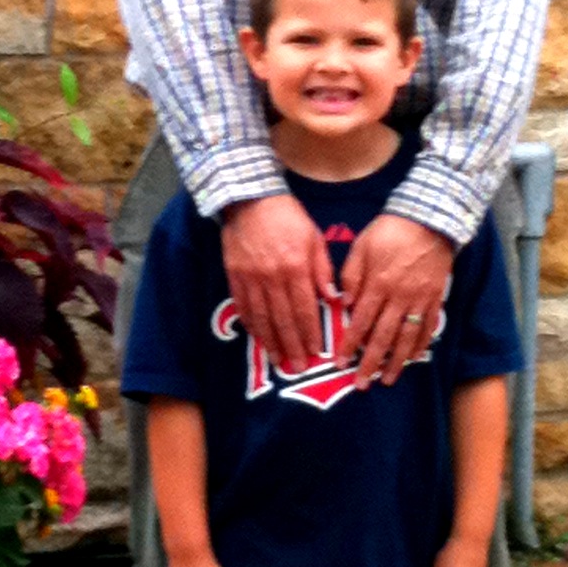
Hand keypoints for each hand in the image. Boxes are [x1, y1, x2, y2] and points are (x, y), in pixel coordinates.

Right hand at [221, 193, 333, 372]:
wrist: (250, 199)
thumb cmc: (288, 217)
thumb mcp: (314, 238)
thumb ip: (323, 270)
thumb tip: (332, 299)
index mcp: (295, 267)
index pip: (305, 308)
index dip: (311, 332)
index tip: (317, 352)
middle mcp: (272, 277)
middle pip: (283, 320)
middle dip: (292, 346)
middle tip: (299, 367)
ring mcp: (251, 278)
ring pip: (262, 318)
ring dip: (271, 343)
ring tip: (279, 361)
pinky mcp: (235, 276)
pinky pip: (244, 307)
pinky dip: (252, 325)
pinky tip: (259, 339)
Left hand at [340, 214, 454, 388]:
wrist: (430, 218)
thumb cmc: (390, 230)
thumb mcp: (362, 246)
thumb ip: (351, 276)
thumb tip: (344, 303)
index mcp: (378, 283)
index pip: (360, 321)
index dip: (350, 344)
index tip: (340, 363)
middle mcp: (399, 296)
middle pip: (383, 336)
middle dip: (371, 363)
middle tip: (361, 384)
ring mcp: (419, 299)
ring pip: (406, 337)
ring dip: (396, 362)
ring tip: (387, 380)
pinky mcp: (435, 297)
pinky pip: (427, 327)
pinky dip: (420, 345)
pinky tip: (412, 358)